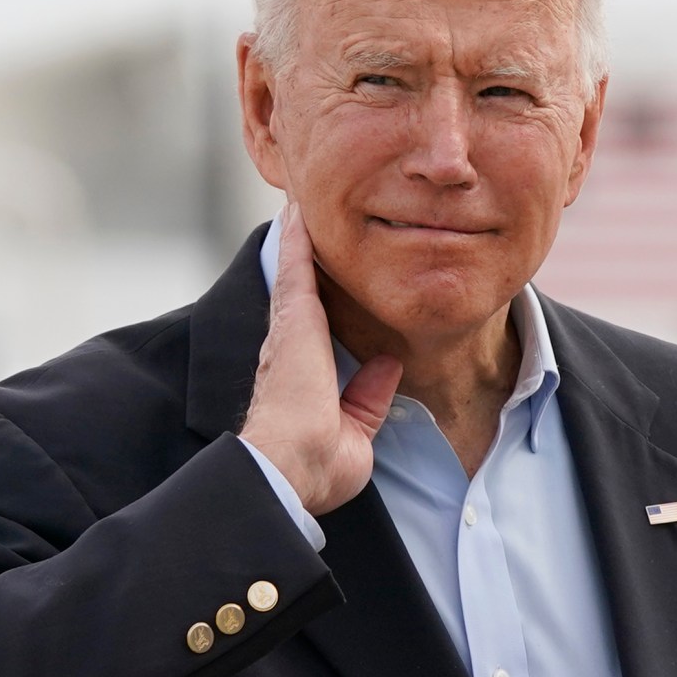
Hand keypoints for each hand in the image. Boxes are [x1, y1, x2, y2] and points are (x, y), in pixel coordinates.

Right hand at [239, 203, 402, 514]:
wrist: (293, 467)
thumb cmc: (316, 465)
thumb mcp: (357, 429)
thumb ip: (368, 396)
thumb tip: (387, 366)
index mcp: (302, 378)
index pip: (312, 332)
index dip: (314, 306)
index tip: (320, 281)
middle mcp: (289, 351)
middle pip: (298, 296)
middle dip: (300, 264)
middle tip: (301, 228)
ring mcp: (288, 333)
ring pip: (295, 277)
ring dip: (296, 243)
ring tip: (298, 210)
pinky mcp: (293, 320)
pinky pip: (296, 269)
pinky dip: (296, 240)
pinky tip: (297, 212)